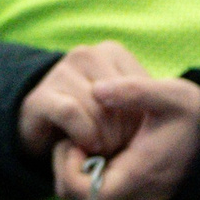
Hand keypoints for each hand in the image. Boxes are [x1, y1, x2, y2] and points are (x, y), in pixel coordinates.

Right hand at [17, 40, 150, 158]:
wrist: (56, 143)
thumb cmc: (102, 125)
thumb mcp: (135, 110)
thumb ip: (148, 99)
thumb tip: (160, 105)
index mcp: (111, 52)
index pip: (139, 86)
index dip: (141, 117)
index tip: (133, 133)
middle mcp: (84, 55)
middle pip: (118, 98)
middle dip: (123, 129)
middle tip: (117, 145)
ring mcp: (58, 72)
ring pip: (96, 106)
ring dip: (104, 137)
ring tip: (100, 148)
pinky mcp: (38, 97)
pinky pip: (70, 112)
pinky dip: (83, 134)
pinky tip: (84, 146)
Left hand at [54, 76, 199, 199]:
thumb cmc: (197, 115)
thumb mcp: (172, 94)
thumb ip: (135, 90)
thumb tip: (97, 89)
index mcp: (142, 174)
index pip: (89, 196)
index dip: (68, 170)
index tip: (73, 141)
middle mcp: (139, 193)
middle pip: (83, 198)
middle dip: (67, 167)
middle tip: (72, 137)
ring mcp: (140, 195)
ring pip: (92, 195)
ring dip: (78, 169)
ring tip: (86, 137)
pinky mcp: (140, 191)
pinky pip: (105, 189)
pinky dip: (92, 171)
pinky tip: (99, 143)